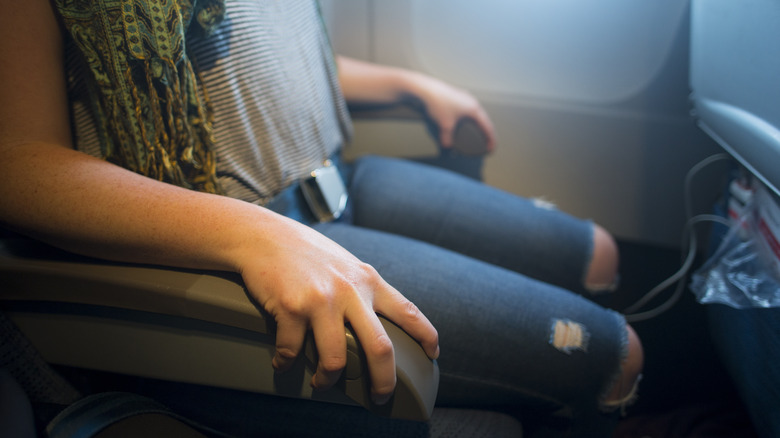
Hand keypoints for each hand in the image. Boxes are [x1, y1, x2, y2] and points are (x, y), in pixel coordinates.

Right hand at [237, 215, 438, 403]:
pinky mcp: (291, 308)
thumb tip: (377, 320)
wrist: (263, 235)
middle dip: (383, 382)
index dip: (426, 336)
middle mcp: (350, 291)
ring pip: (336, 360)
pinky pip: (293, 351)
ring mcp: (321, 300)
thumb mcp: (346, 264)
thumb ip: (362, 288)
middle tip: (379, 397)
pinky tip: (283, 362)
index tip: (433, 353)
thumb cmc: (305, 251)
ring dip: (328, 380)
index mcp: (368, 280)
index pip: (408, 311)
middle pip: (380, 348)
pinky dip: (286, 363)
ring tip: (321, 383)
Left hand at [412, 74, 496, 151]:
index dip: (491, 139)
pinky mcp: (458, 95)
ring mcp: (465, 97)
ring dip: (479, 123)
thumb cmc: (439, 102)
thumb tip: (447, 144)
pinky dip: (470, 117)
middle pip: (484, 119)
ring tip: (479, 131)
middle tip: (488, 141)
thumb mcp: (445, 125)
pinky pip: (468, 108)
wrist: (428, 89)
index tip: (492, 147)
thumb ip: (448, 137)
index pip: (488, 126)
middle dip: (487, 131)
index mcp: (474, 109)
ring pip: (477, 113)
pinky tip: (465, 119)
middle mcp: (472, 101)